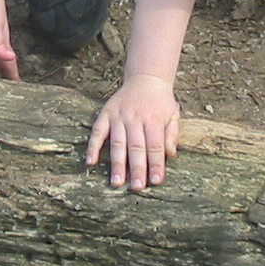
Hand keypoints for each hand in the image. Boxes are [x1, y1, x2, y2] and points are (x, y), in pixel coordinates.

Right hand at [86, 75, 179, 189]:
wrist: (146, 78)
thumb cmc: (161, 102)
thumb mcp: (173, 114)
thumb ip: (172, 134)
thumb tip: (170, 154)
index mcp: (154, 119)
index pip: (155, 146)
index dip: (156, 164)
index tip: (156, 181)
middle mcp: (135, 118)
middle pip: (136, 147)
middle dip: (137, 168)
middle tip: (136, 187)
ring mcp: (119, 116)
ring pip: (118, 143)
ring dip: (116, 163)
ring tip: (116, 182)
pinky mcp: (105, 114)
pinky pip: (97, 131)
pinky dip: (93, 146)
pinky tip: (90, 161)